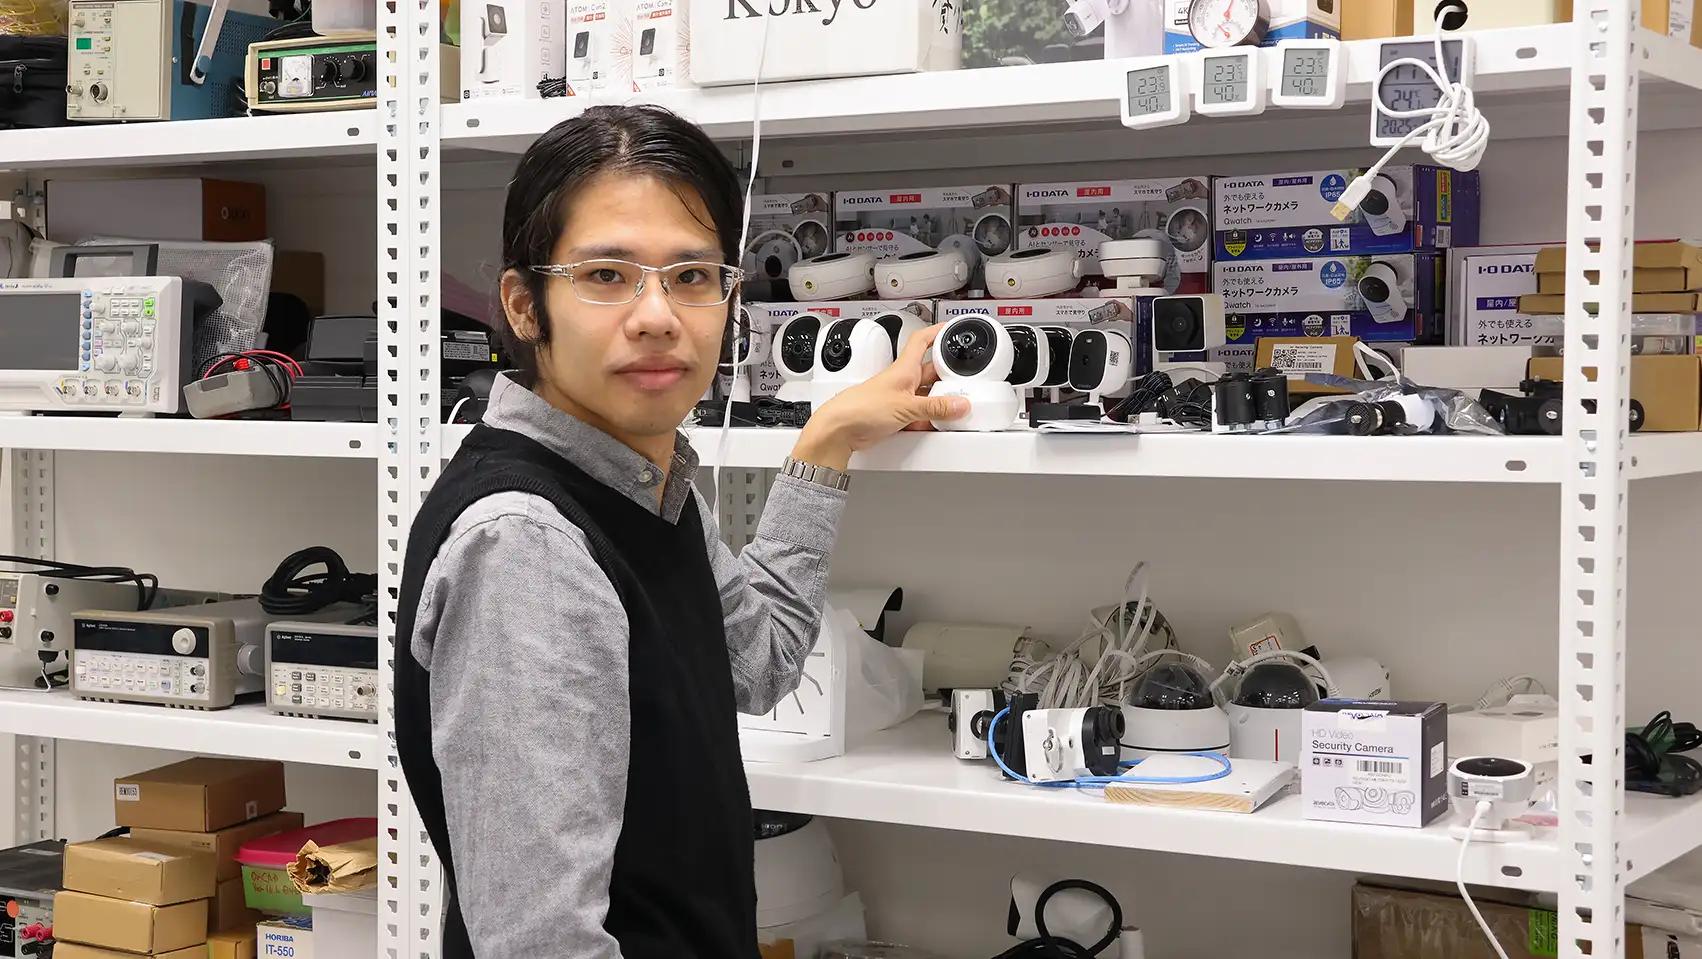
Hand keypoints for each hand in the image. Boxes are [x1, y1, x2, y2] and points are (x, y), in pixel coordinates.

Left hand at [789, 324, 969, 470]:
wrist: (839, 429)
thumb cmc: (861, 407)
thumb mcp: (906, 406)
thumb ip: (935, 408)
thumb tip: (959, 404)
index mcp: (903, 368)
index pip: (922, 340)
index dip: (938, 331)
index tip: (953, 329)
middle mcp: (902, 380)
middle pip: (931, 371)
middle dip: (948, 375)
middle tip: (964, 380)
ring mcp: (899, 398)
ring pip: (927, 394)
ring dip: (940, 400)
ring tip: (954, 405)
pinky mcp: (896, 416)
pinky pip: (920, 413)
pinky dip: (930, 418)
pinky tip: (937, 424)